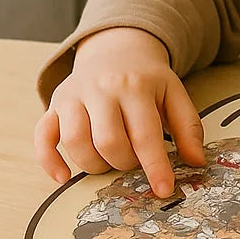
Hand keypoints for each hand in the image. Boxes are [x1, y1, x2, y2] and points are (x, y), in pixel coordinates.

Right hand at [34, 27, 206, 196]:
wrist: (117, 48)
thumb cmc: (147, 78)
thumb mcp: (175, 93)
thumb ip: (188, 126)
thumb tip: (197, 162)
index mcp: (136, 85)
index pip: (145, 134)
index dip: (155, 166)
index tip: (164, 189)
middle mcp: (102, 88)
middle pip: (108, 141)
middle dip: (124, 163)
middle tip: (133, 161)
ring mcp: (74, 96)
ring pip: (76, 141)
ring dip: (94, 165)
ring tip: (110, 161)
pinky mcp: (54, 104)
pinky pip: (42, 136)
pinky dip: (49, 161)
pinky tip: (64, 177)